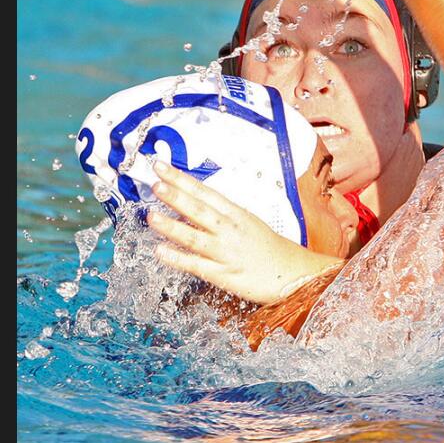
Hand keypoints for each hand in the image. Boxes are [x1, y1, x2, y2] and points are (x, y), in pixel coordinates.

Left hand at [146, 160, 343, 304]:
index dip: (181, 179)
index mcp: (236, 213)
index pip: (204, 192)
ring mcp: (226, 253)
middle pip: (199, 209)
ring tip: (151, 216)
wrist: (293, 274)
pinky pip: (196, 265)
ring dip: (171, 226)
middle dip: (176, 195)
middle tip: (155, 183)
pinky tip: (160, 251)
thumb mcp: (247, 222)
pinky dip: (177, 258)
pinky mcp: (224, 275)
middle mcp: (230, 230)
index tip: (161, 167)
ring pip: (195, 237)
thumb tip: (187, 205)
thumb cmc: (268, 248)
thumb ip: (219, 215)